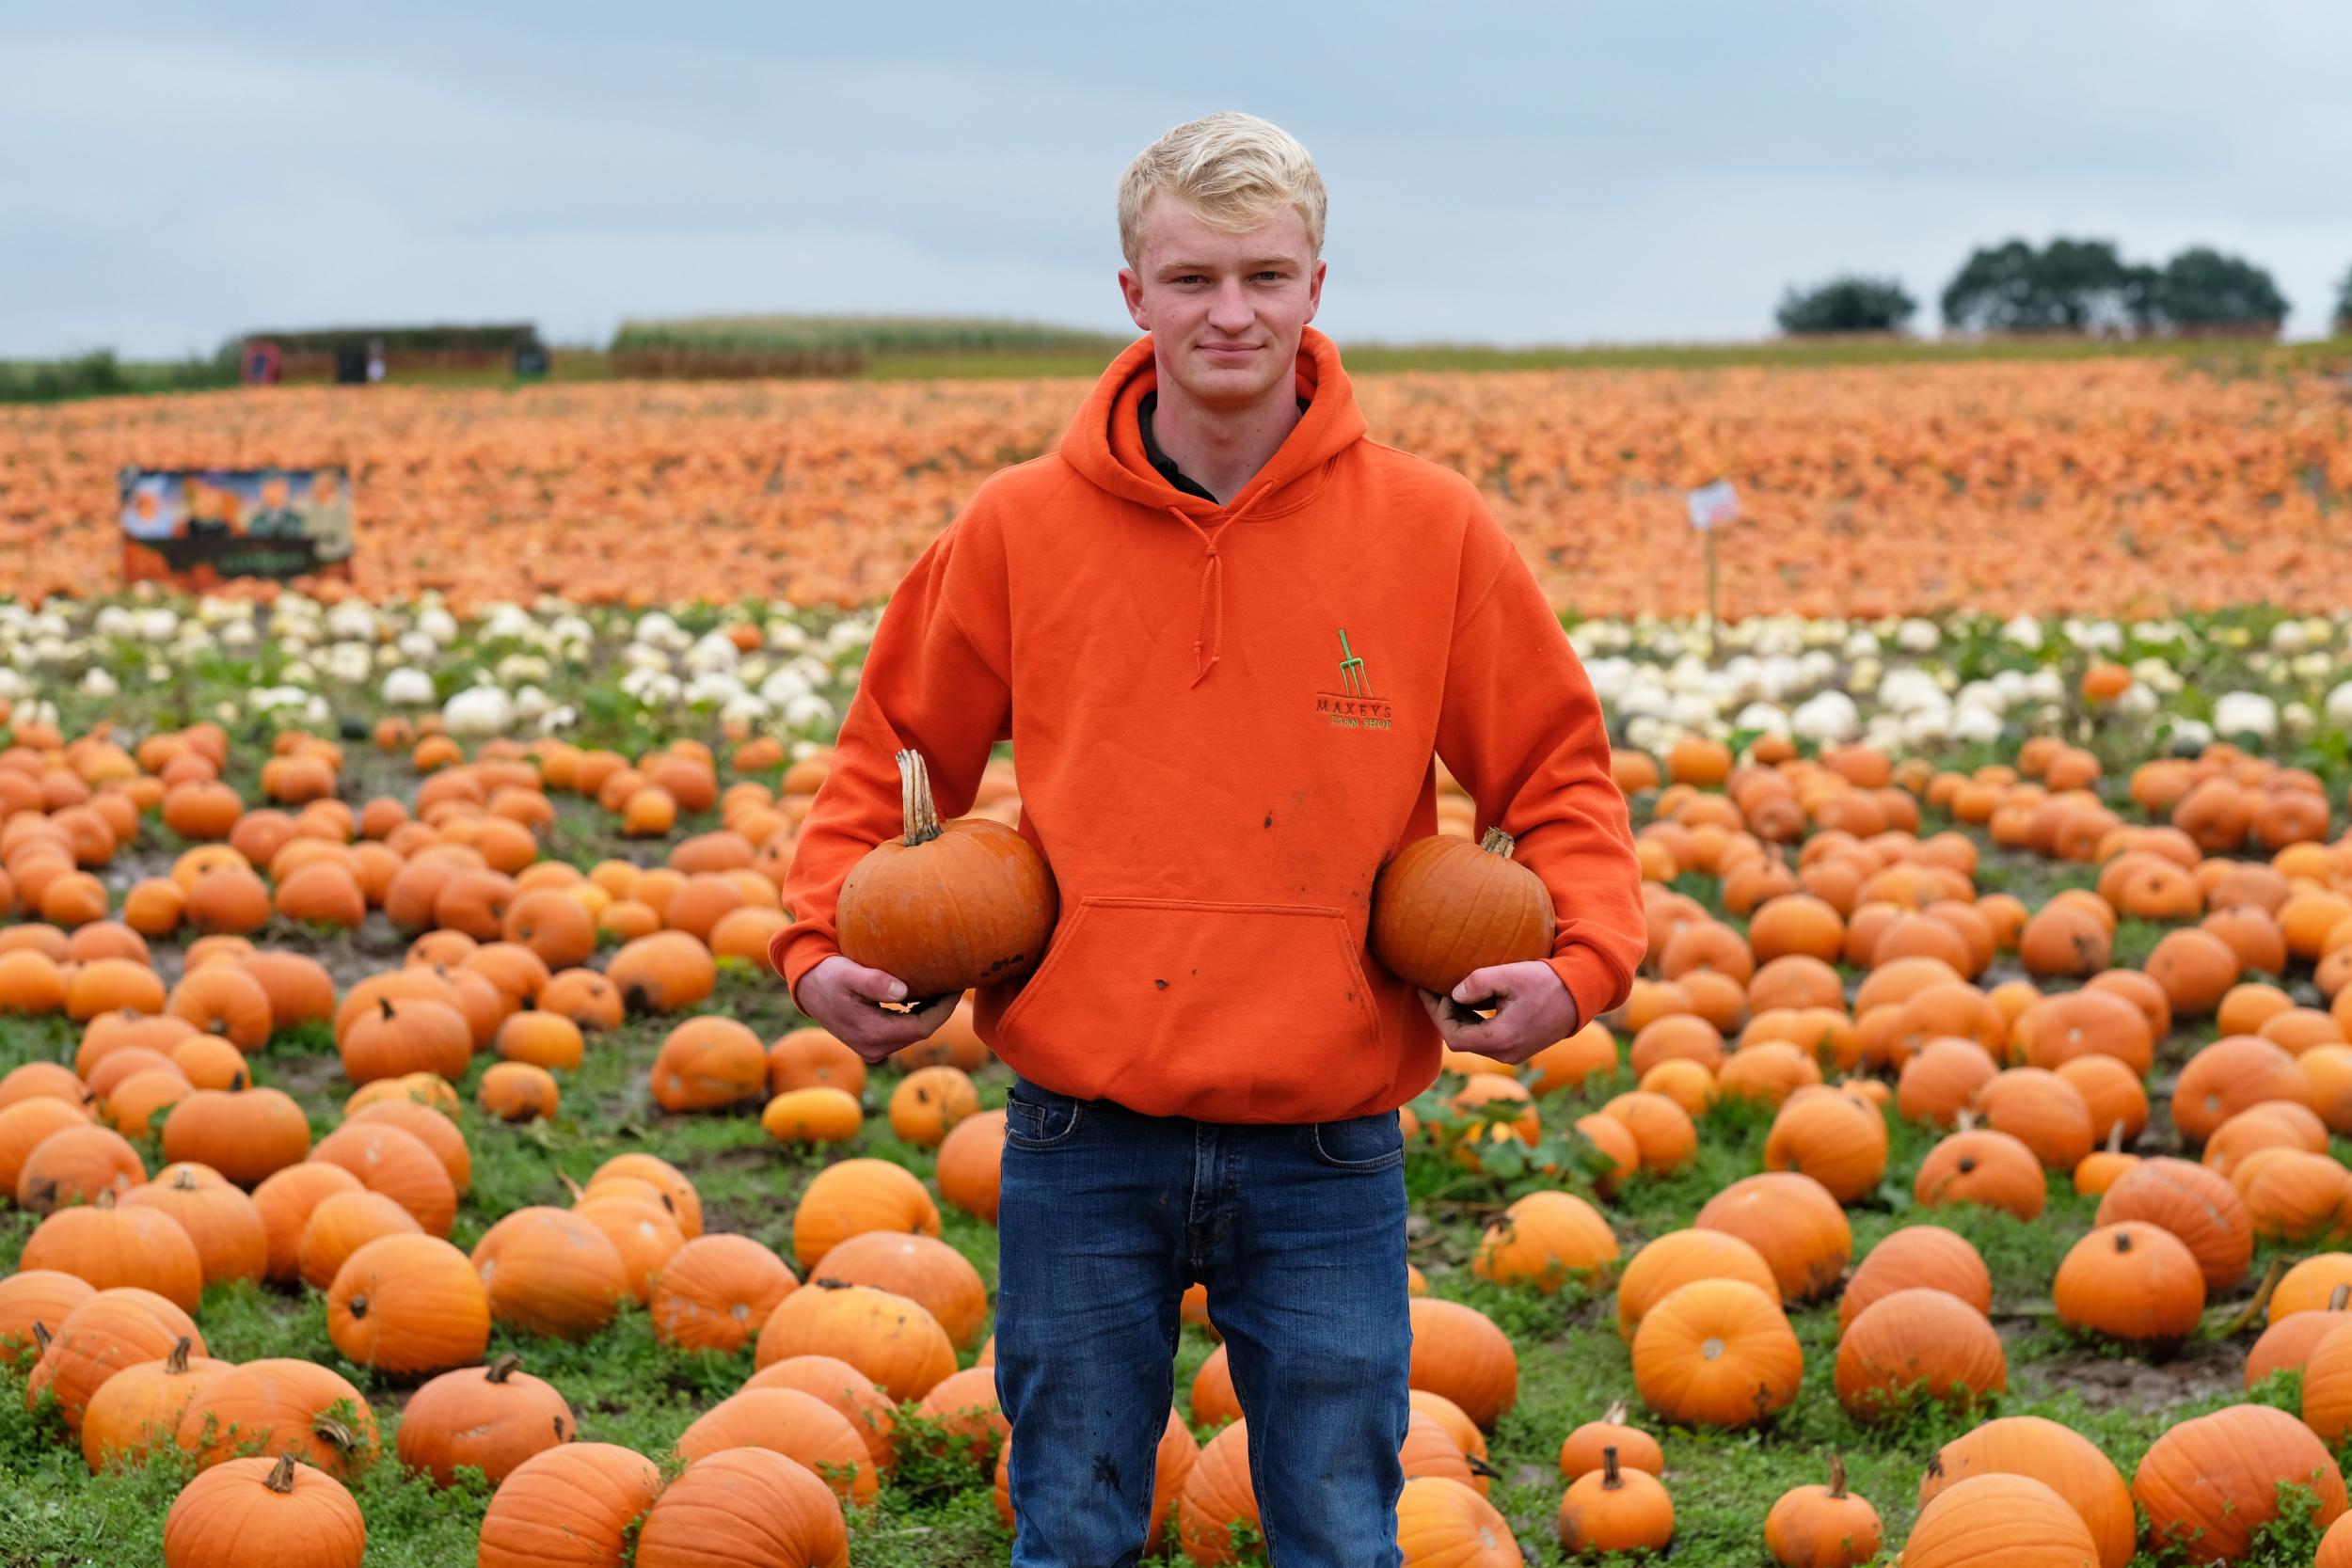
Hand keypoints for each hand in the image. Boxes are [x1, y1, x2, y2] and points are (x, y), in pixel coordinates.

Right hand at [796, 955, 957, 1064]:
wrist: (808, 987)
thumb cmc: (829, 975)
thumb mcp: (849, 973)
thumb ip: (874, 982)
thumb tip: (902, 991)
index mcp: (872, 1034)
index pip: (922, 1027)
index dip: (944, 1008)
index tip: (956, 986)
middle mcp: (875, 1048)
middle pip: (921, 1031)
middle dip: (941, 1009)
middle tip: (955, 982)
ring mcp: (873, 1049)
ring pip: (914, 1032)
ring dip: (930, 1011)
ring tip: (944, 986)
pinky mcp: (873, 1043)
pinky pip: (904, 1031)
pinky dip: (917, 1014)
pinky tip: (924, 994)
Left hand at [1417, 961, 1578, 1066]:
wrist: (1581, 993)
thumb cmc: (1546, 981)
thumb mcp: (1509, 974)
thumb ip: (1477, 982)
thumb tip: (1453, 994)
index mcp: (1501, 1039)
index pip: (1453, 1036)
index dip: (1437, 1014)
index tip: (1433, 989)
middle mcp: (1506, 1053)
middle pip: (1460, 1041)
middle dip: (1444, 1015)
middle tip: (1433, 989)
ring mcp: (1514, 1054)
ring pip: (1473, 1041)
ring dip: (1459, 1019)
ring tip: (1449, 993)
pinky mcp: (1520, 1047)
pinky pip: (1487, 1039)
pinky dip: (1474, 1022)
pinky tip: (1470, 1001)